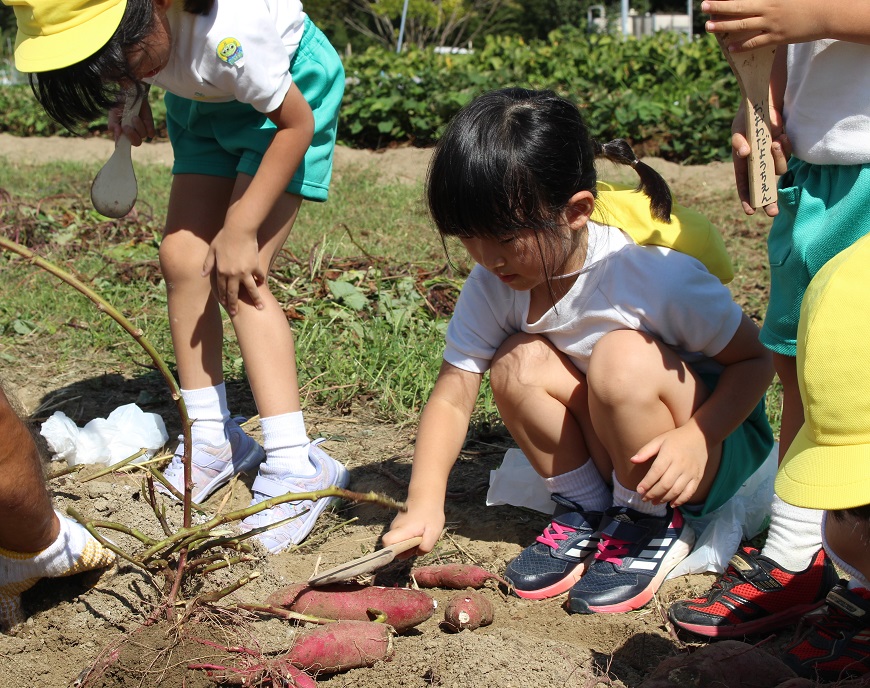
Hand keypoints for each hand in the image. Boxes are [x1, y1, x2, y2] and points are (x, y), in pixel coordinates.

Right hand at [108, 93, 154, 146]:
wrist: (130, 94)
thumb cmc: (120, 106)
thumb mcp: (112, 114)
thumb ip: (112, 124)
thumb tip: (117, 134)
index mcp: (123, 134)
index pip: (123, 146)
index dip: (122, 150)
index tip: (120, 148)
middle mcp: (133, 134)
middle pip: (136, 143)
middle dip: (131, 135)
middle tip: (126, 126)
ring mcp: (142, 131)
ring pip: (143, 135)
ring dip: (138, 125)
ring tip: (134, 116)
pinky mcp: (150, 126)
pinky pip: (151, 133)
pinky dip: (147, 126)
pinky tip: (143, 119)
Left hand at [202, 224, 265, 315]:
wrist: (239, 229)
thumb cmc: (224, 237)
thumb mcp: (212, 250)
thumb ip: (208, 264)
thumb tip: (203, 275)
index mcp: (221, 271)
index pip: (221, 288)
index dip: (223, 296)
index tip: (225, 304)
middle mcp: (233, 274)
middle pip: (234, 293)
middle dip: (234, 304)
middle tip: (236, 313)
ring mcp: (245, 271)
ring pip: (250, 289)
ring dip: (255, 300)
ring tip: (260, 308)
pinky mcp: (255, 266)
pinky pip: (259, 276)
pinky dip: (260, 280)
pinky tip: (262, 284)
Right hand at [382, 501, 444, 557]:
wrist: (426, 497)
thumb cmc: (430, 514)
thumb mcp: (434, 532)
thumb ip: (426, 546)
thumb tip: (418, 552)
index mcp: (402, 530)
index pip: (387, 542)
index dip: (394, 551)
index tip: (408, 549)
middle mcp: (395, 528)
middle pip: (393, 547)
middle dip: (406, 551)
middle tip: (419, 543)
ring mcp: (395, 527)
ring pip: (398, 544)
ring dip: (409, 546)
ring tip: (421, 537)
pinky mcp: (399, 527)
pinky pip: (401, 539)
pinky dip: (410, 541)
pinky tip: (419, 533)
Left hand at [631, 426, 709, 507]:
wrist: (701, 436)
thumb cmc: (676, 438)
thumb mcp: (660, 440)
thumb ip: (646, 451)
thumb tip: (632, 460)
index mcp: (669, 455)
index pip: (656, 472)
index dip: (647, 483)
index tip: (638, 490)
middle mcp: (680, 465)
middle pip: (665, 484)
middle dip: (653, 494)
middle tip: (644, 499)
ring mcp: (690, 472)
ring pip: (676, 490)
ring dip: (664, 499)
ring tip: (654, 502)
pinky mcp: (698, 477)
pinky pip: (689, 492)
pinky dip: (680, 500)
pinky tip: (671, 504)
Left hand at [702, 0, 824, 49]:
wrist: (828, 12)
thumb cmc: (809, 0)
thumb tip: (757, 3)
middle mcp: (769, 7)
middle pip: (739, 7)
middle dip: (719, 6)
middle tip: (704, 6)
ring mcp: (772, 23)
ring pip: (743, 25)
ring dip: (723, 26)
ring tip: (709, 27)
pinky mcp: (778, 37)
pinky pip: (755, 43)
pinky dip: (741, 46)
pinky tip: (729, 48)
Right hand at [730, 102, 789, 215]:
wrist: (766, 101)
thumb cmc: (747, 116)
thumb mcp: (738, 129)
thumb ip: (738, 141)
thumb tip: (743, 153)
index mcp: (743, 164)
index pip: (744, 186)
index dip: (747, 199)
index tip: (750, 211)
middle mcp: (758, 164)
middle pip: (764, 188)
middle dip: (769, 200)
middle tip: (773, 212)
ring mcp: (771, 157)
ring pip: (779, 170)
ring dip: (779, 158)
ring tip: (775, 142)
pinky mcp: (784, 148)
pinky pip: (788, 155)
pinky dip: (785, 147)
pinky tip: (781, 136)